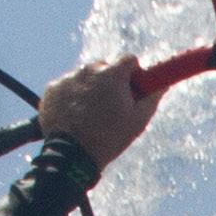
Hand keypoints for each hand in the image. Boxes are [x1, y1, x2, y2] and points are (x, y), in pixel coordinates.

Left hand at [36, 53, 161, 176]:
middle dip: (109, 81)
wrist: (72, 156)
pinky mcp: (52, 89)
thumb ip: (152, 97)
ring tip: (89, 114)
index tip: (131, 87)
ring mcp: (68, 78)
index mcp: (112, 74)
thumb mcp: (138, 120)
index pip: (129, 59)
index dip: (132, 74)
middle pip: (104, 66)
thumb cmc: (109, 138)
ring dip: (88, 88)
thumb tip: (163, 84)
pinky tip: (73, 115)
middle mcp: (88, 70)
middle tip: (109, 104)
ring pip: (84, 77)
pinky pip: (66, 86)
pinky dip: (70, 96)